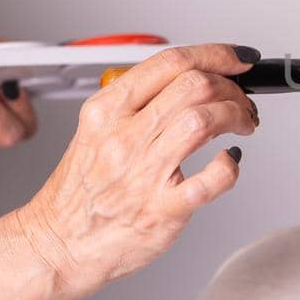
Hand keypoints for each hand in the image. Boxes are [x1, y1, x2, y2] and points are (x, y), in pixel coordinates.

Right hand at [12, 44, 258, 299]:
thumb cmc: (80, 194)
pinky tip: (229, 162)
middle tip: (241, 100)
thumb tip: (191, 83)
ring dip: (237, 115)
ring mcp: (142, 173)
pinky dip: (231, 166)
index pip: (169, 62)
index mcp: (106, 110)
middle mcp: (123, 136)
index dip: (215, 54)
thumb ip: (137, 104)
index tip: (237, 59)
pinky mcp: (161, 210)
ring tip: (242, 124)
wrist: (56, 245)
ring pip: (204, 120)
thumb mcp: (95, 131)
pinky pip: (212, 179)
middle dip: (231, 87)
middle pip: (194, 85)